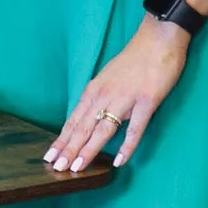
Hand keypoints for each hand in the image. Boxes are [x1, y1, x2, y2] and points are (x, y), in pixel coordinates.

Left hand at [45, 17, 189, 173]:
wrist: (159, 38)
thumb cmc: (134, 60)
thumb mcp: (108, 78)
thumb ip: (99, 98)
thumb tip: (89, 119)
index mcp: (94, 90)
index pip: (73, 120)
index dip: (62, 140)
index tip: (49, 157)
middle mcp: (105, 95)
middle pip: (83, 127)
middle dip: (68, 149)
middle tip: (56, 168)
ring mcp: (125, 99)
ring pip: (103, 130)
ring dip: (88, 150)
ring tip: (77, 168)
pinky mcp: (147, 102)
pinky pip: (136, 129)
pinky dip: (127, 146)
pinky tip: (120, 161)